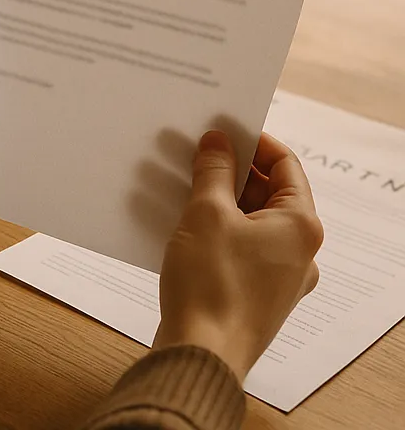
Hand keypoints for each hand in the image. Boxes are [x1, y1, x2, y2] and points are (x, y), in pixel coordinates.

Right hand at [153, 130, 322, 381]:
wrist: (201, 353)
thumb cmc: (212, 284)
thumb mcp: (207, 211)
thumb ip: (214, 170)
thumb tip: (217, 142)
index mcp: (300, 226)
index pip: (285, 164)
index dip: (252, 141)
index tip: (221, 129)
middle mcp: (299, 251)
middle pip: (268, 191)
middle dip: (230, 169)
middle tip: (195, 152)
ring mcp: (279, 275)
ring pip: (251, 219)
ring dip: (219, 198)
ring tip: (182, 183)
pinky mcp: (255, 292)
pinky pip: (239, 245)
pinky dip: (216, 227)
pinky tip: (183, 221)